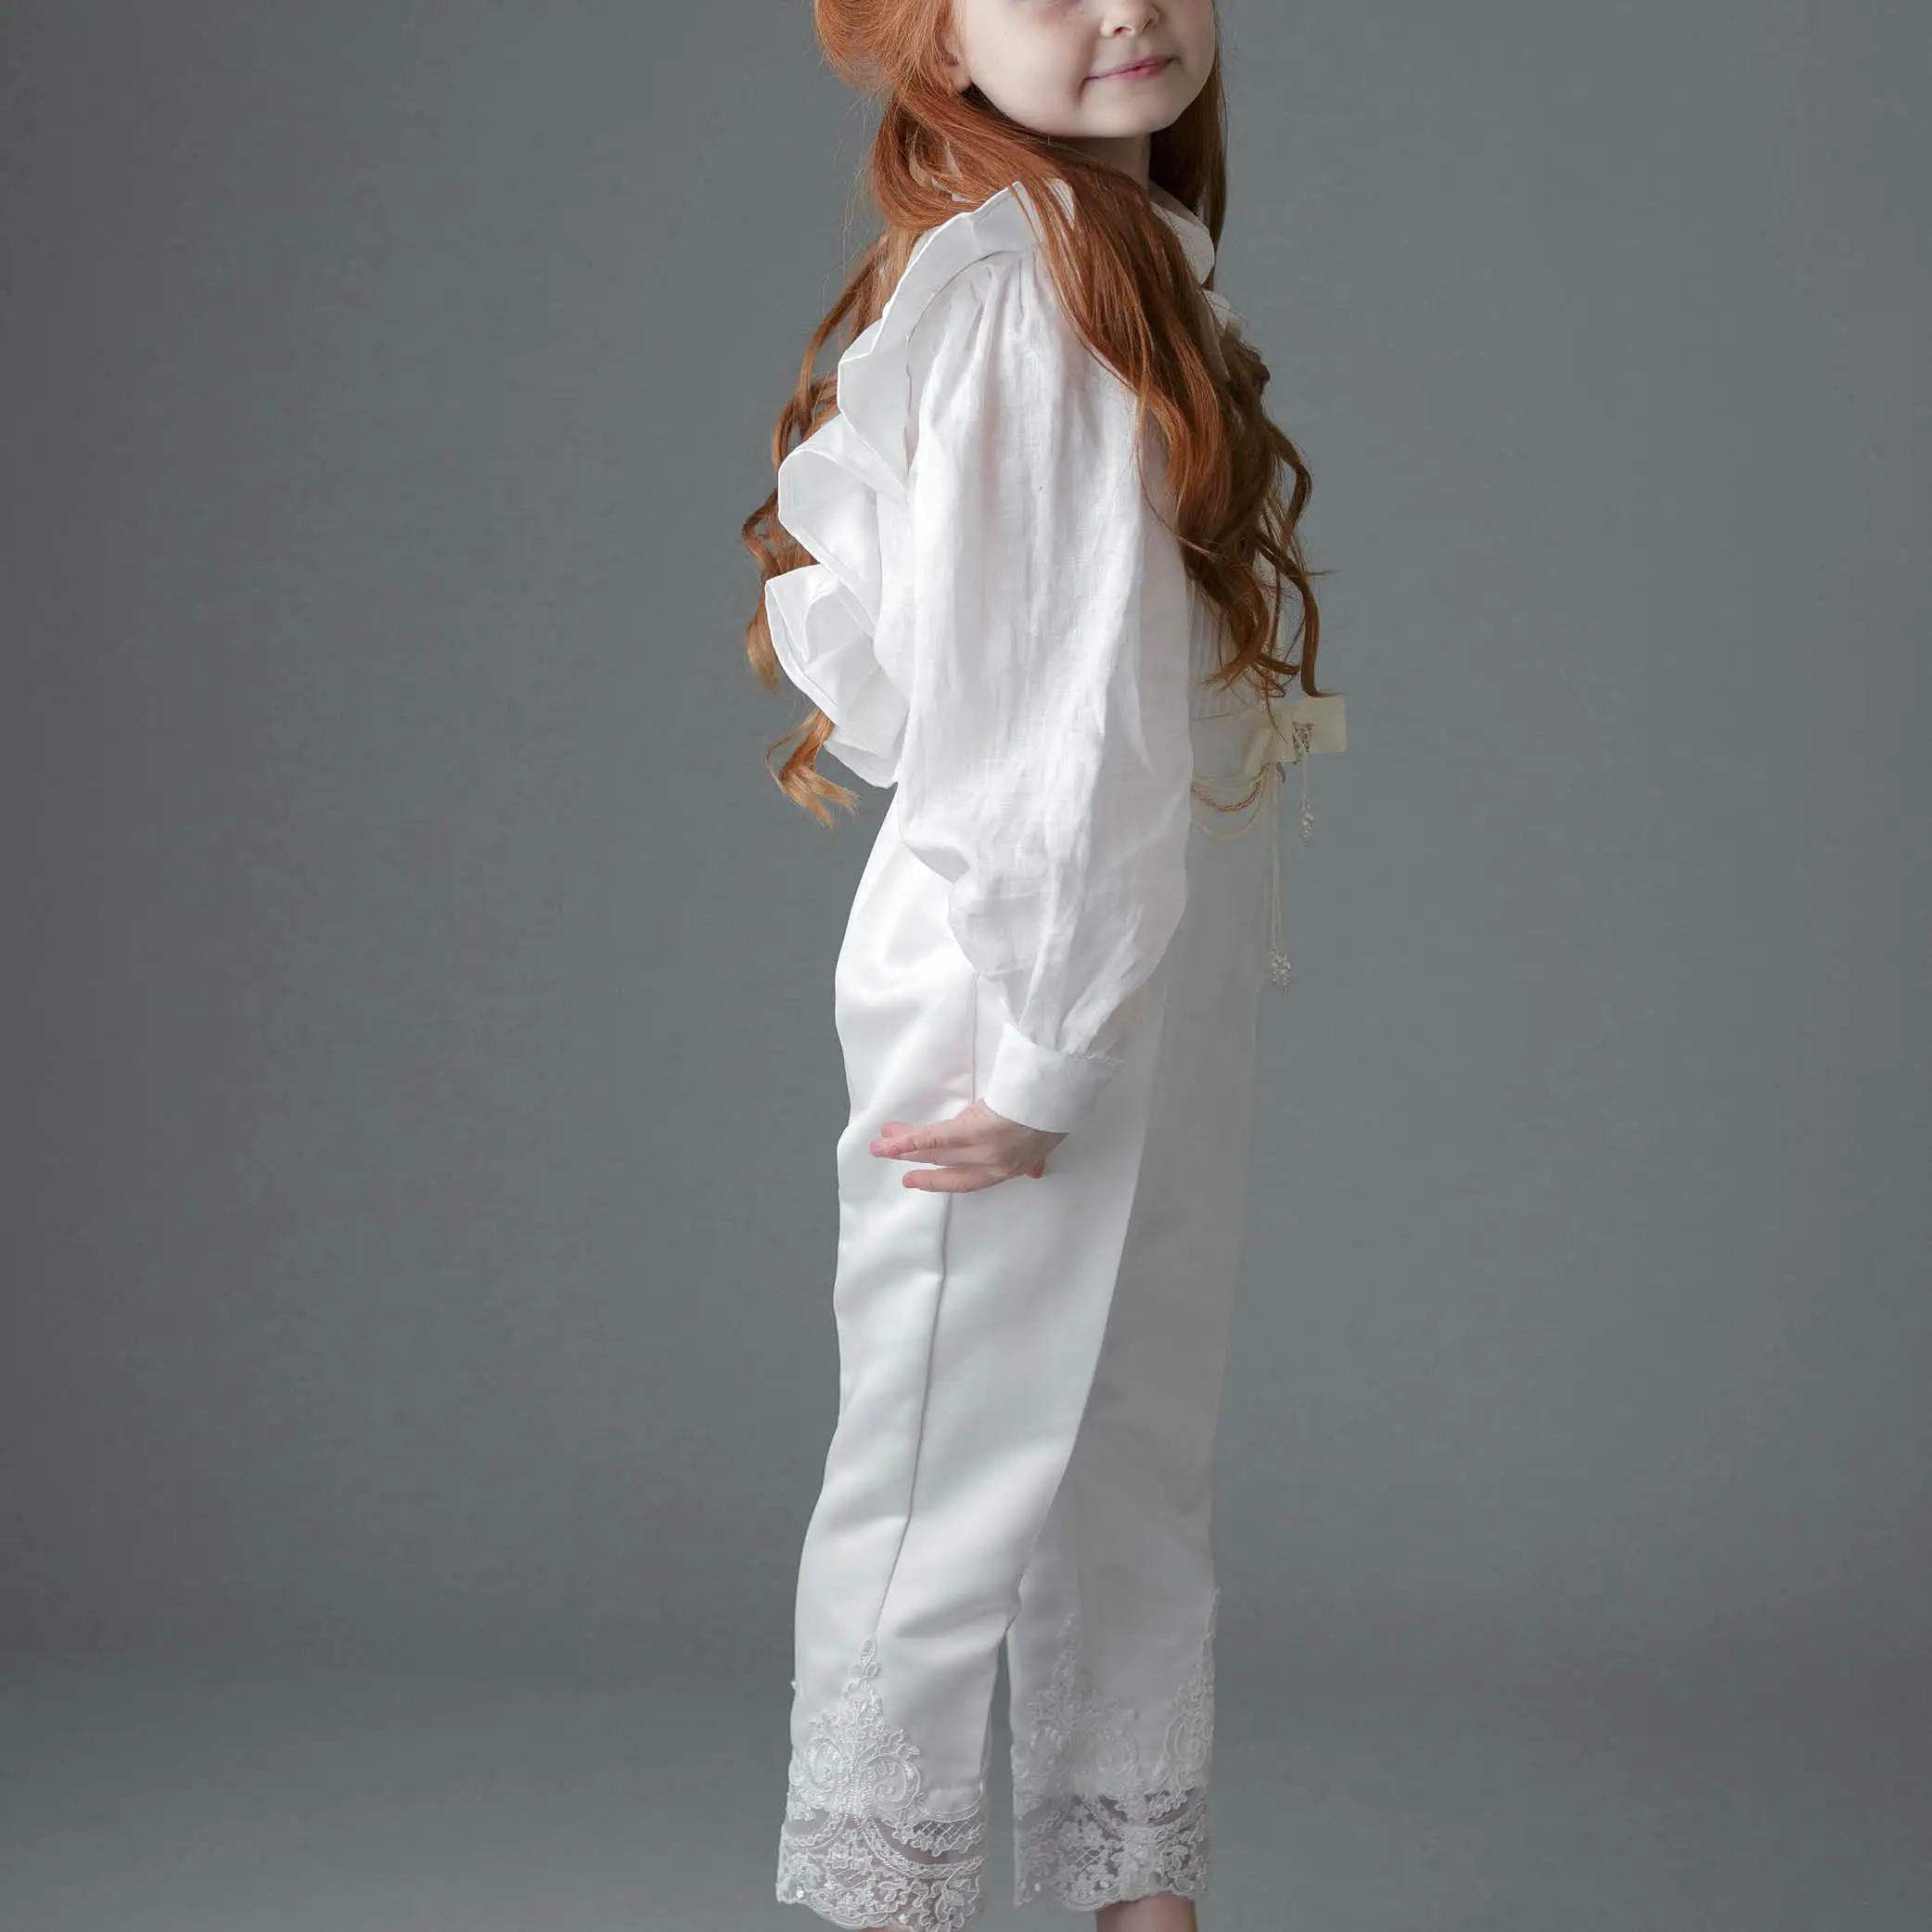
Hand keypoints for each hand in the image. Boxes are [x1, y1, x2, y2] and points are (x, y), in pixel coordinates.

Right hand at [870, 1098, 1066, 1191]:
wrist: (1061, 1096)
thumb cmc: (1058, 1108)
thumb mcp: (1049, 1139)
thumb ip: (1037, 1156)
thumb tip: (1036, 1172)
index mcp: (1012, 1165)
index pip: (973, 1179)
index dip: (948, 1180)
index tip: (929, 1178)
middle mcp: (994, 1164)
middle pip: (948, 1166)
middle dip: (921, 1165)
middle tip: (902, 1170)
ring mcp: (981, 1149)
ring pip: (936, 1152)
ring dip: (904, 1149)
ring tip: (881, 1145)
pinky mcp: (971, 1130)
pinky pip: (933, 1138)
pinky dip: (909, 1141)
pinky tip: (889, 1141)